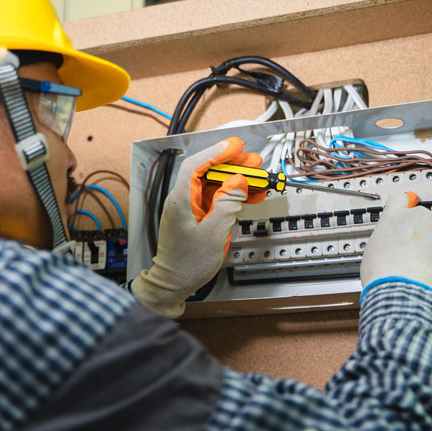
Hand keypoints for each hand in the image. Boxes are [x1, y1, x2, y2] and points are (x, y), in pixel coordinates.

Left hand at [131, 137, 263, 317]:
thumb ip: (226, 205)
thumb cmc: (186, 265)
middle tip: (254, 162)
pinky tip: (250, 195)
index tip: (234, 146)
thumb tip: (237, 183)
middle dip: (232, 165)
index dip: (216, 152)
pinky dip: (233, 196)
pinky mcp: (196, 217)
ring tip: (258, 178)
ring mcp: (189, 209)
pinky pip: (216, 199)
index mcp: (180, 200)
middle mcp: (182, 200)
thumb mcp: (213, 234)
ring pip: (214, 185)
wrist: (173, 284)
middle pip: (207, 172)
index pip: (196, 165)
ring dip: (236, 180)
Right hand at [360, 192, 431, 299]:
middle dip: (423, 232)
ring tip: (430, 264)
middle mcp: (417, 214)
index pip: (401, 199)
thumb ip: (385, 240)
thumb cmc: (384, 273)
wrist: (401, 285)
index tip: (411, 203)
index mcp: (394, 216)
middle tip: (419, 252)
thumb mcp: (373, 250)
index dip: (406, 203)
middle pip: (423, 218)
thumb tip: (391, 245)